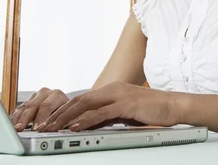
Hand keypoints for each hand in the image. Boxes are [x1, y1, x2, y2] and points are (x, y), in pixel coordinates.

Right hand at [9, 88, 68, 131]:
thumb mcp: (71, 116)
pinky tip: (11, 125)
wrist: (66, 106)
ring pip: (24, 107)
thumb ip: (64, 121)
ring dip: (18, 119)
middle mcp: (45, 93)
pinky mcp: (28, 103)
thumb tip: (58, 128)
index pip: (47, 106)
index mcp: (57, 95)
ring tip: (14, 128)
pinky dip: (15, 118)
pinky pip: (19, 110)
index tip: (36, 129)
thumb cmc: (70, 113)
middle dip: (26, 119)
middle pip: (33, 105)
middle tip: (20, 129)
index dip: (40, 118)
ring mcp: (35, 97)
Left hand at [37, 81, 180, 131]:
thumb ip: (107, 116)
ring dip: (67, 118)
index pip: (81, 99)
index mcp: (111, 90)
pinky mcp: (127, 104)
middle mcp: (112, 89)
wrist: (174, 105)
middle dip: (58, 114)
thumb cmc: (152, 110)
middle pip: (78, 100)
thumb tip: (90, 125)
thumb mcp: (125, 114)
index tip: (49, 121)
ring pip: (86, 105)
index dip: (63, 110)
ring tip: (53, 128)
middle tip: (43, 126)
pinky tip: (75, 127)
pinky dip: (86, 120)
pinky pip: (102, 113)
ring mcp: (119, 95)